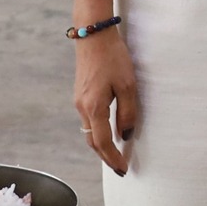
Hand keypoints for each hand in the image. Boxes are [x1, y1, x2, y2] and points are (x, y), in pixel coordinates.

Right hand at [73, 28, 141, 175]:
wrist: (93, 35)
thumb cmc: (113, 57)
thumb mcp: (127, 85)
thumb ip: (127, 112)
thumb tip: (125, 135)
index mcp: (94, 107)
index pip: (103, 142)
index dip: (113, 158)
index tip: (123, 170)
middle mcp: (83, 107)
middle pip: (93, 141)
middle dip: (106, 157)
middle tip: (119, 168)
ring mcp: (79, 101)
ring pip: (89, 132)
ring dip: (101, 145)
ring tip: (115, 154)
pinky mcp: (80, 94)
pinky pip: (89, 120)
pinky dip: (97, 132)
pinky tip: (107, 132)